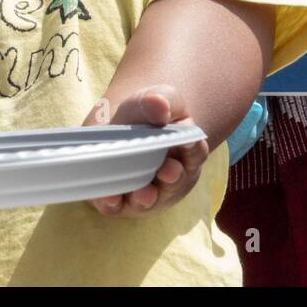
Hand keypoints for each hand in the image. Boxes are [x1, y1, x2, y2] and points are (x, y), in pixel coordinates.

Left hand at [82, 85, 208, 217]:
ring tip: (143, 194)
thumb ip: (158, 100)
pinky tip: (110, 198)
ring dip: (147, 198)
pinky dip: (115, 204)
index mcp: (186, 151)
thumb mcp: (153, 100)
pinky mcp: (122, 202)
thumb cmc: (143, 114)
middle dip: (173, 178)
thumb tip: (158, 104)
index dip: (193, 149)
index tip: (189, 143)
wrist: (117, 128)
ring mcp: (149, 193)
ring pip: (151, 200)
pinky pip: (119, 206)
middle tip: (168, 171)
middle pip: (177, 182)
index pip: (196, 152)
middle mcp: (172, 178)